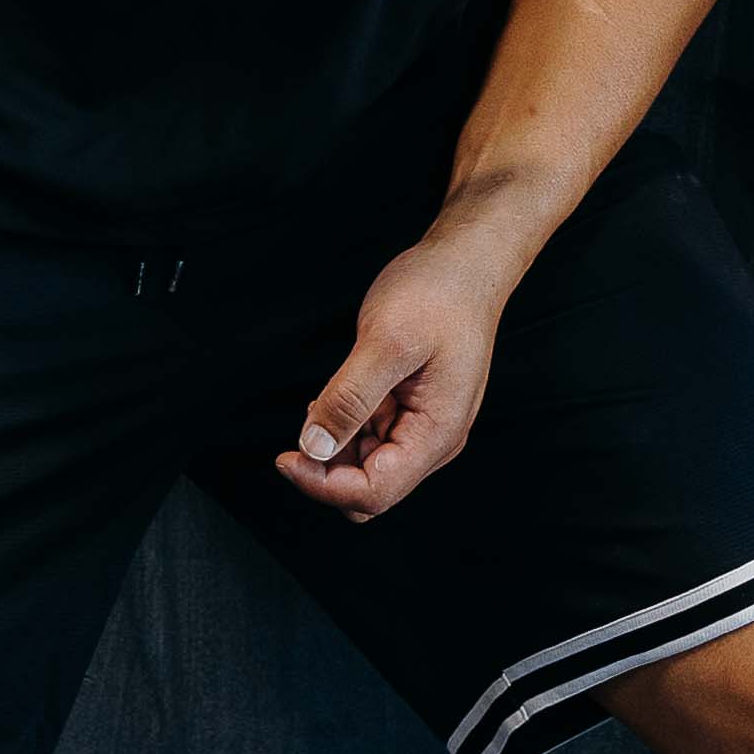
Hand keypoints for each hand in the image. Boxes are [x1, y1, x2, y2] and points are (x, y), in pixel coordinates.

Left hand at [277, 216, 524, 520]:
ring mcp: (423, 426)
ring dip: (336, 445)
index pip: (375, 492)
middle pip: (370, 489)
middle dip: (329, 469)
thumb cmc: (439, 294)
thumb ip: (349, 399)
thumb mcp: (387, 342)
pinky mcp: (411, 411)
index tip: (287, 457)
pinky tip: (339, 393)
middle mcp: (434, 440)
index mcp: (436, 432)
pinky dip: (347, 426)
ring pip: (366, 467)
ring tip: (328, 396)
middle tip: (306, 424)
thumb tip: (314, 449)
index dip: (325, 485)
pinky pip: (371, 439)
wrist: (466, 262)